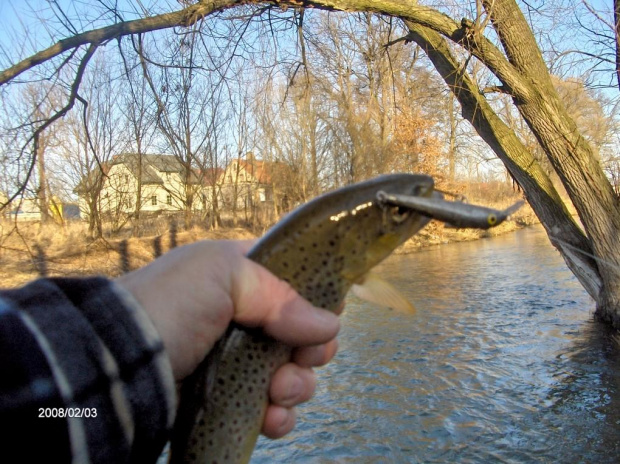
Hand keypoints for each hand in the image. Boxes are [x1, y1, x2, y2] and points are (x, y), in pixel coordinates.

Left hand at [115, 240, 339, 437]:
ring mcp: (234, 362)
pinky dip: (279, 416)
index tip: (326, 315)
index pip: (291, 284)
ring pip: (289, 375)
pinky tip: (272, 417)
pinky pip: (270, 410)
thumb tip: (329, 325)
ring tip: (279, 390)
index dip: (314, 300)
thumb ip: (278, 293)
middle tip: (305, 359)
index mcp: (238, 278)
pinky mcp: (227, 400)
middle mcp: (240, 318)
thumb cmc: (169, 305)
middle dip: (311, 350)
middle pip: (299, 334)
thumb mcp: (221, 274)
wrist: (116, 365)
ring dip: (296, 386)